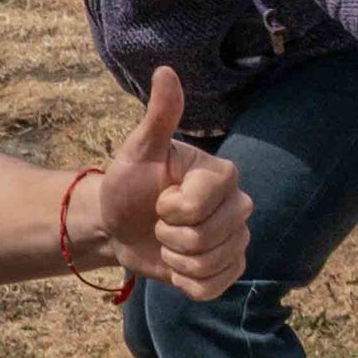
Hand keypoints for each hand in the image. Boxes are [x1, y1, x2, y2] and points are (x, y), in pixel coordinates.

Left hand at [92, 68, 251, 300]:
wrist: (118, 225)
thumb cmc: (128, 183)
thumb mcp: (137, 151)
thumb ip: (159, 116)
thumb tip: (165, 70)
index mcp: (222, 174)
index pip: (202, 204)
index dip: (170, 210)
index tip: (158, 198)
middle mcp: (238, 204)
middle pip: (209, 237)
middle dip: (171, 237)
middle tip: (159, 223)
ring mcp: (236, 237)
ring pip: (211, 264)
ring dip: (176, 261)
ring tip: (167, 243)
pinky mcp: (229, 266)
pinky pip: (217, 287)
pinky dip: (189, 284)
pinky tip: (179, 266)